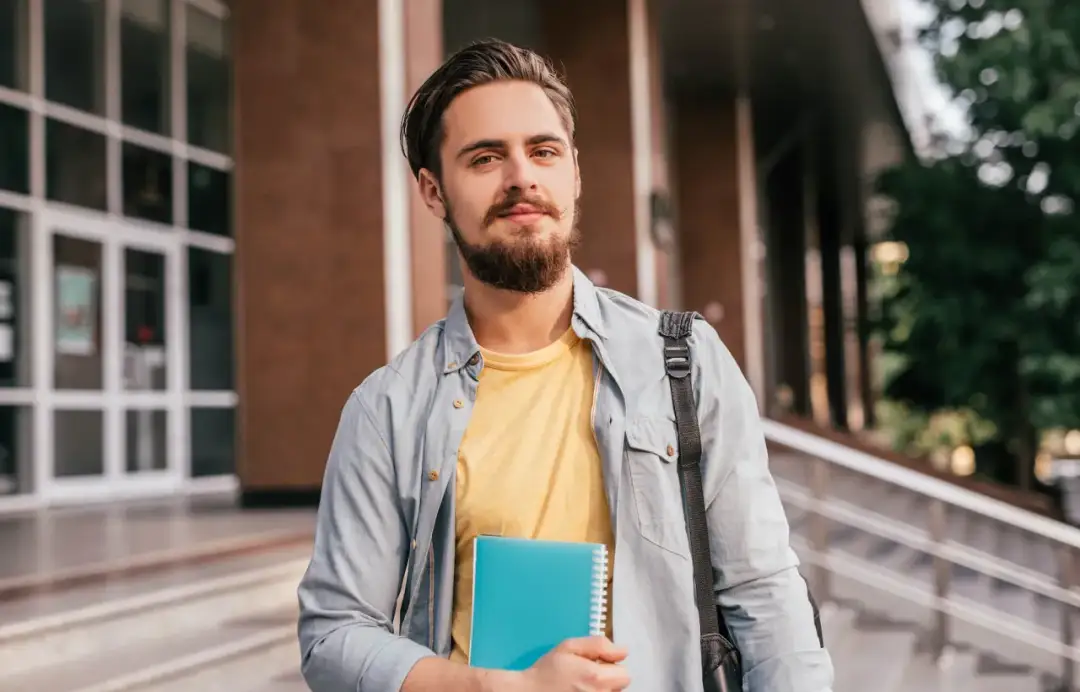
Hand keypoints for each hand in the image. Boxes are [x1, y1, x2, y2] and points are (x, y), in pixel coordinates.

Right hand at [516, 636, 630, 690]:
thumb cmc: (548, 670)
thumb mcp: (570, 647)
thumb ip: (600, 645)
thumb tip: (623, 652)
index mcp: (597, 678)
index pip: (625, 675)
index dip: (610, 667)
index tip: (594, 666)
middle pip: (619, 688)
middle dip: (607, 680)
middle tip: (585, 677)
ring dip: (601, 690)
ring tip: (581, 687)